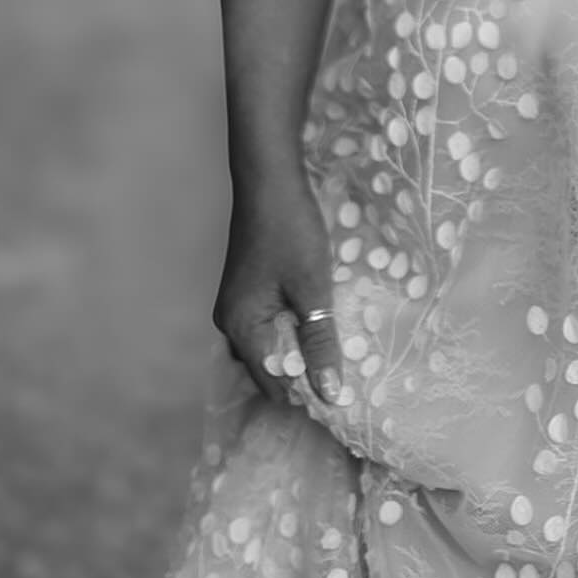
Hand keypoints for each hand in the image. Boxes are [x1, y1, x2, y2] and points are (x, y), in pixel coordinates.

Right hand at [212, 172, 341, 408]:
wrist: (269, 178)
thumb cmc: (291, 231)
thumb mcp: (312, 288)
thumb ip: (320, 342)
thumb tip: (329, 395)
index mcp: (242, 328)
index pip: (276, 383)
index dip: (310, 394)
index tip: (346, 399)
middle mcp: (231, 323)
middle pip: (269, 368)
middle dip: (305, 375)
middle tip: (347, 377)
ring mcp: (236, 304)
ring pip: (270, 345)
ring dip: (299, 351)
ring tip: (337, 354)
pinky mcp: (247, 288)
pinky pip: (268, 324)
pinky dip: (291, 330)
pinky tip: (318, 324)